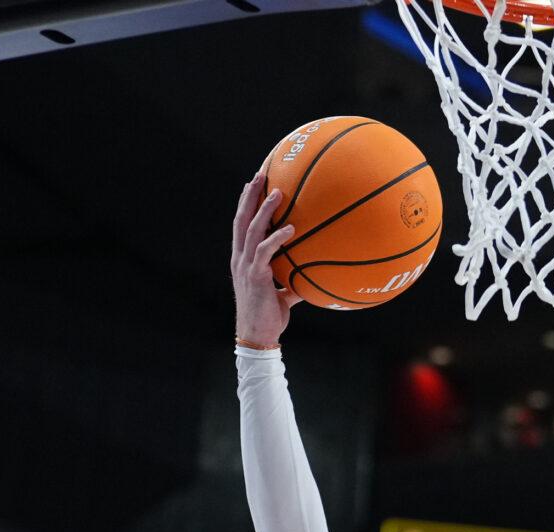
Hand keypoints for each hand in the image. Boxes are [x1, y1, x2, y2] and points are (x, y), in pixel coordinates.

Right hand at [231, 170, 300, 346]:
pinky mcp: (255, 276)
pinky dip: (276, 237)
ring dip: (263, 209)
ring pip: (251, 230)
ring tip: (277, 193)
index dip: (245, 204)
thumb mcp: (284, 295)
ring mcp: (245, 266)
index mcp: (243, 260)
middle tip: (259, 175)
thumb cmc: (270, 317)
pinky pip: (265, 251)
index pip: (241, 225)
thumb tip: (313, 277)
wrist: (258, 335)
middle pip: (241, 219)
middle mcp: (240, 259)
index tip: (253, 185)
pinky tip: (290, 228)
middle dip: (249, 196)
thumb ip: (294, 282)